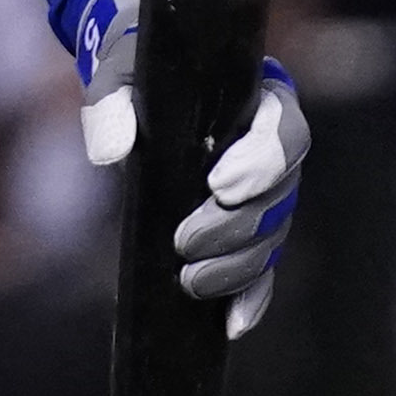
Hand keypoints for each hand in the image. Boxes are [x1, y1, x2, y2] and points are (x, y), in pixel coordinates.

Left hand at [70, 0, 310, 336]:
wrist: (139, 86)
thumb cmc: (135, 71)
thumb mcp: (116, 74)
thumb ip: (111, 102)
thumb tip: (111, 153)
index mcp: (261, 98)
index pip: (285, 133)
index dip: (262, 164)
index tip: (219, 185)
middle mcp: (273, 149)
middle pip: (280, 196)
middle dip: (236, 226)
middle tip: (185, 240)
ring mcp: (264, 192)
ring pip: (272, 236)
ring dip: (238, 266)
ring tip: (190, 281)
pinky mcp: (245, 228)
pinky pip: (262, 267)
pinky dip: (250, 296)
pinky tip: (231, 323)